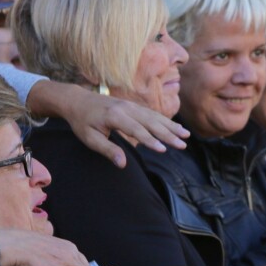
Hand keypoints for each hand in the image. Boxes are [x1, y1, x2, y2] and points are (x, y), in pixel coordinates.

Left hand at [60, 85, 188, 167]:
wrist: (78, 100)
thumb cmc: (83, 122)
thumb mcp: (90, 138)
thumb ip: (108, 150)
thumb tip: (123, 164)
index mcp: (115, 116)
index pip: (136, 130)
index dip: (150, 141)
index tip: (163, 150)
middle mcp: (127, 108)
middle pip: (151, 123)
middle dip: (168, 134)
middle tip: (183, 145)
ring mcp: (132, 105)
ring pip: (155, 117)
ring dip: (172, 127)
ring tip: (186, 135)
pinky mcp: (135, 106)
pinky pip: (153, 114)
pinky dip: (166, 121)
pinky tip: (177, 128)